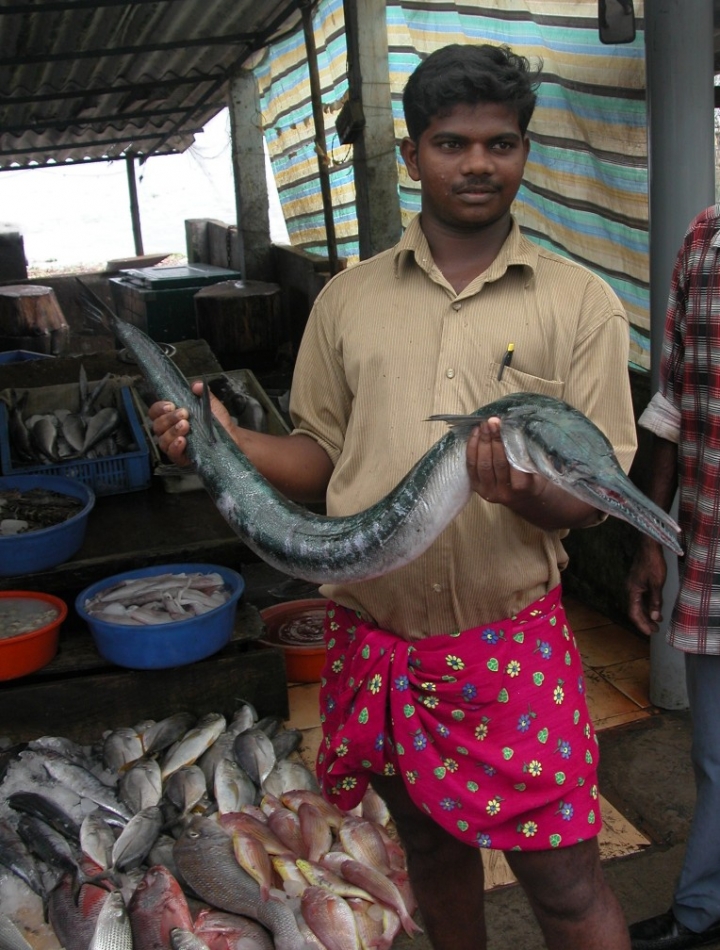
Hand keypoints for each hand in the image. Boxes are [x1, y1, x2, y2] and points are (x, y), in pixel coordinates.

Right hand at [148, 382, 232, 466]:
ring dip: (172, 431)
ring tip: (186, 426)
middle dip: (169, 418)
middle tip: (184, 414)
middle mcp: (170, 431)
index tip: (170, 405)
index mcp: (173, 417)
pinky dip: (175, 447)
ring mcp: (174, 446)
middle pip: (157, 425)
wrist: (231, 439)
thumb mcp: (213, 406)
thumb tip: (197, 385)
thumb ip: (204, 394)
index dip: (159, 408)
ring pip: (162, 440)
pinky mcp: (181, 458)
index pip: (156, 412)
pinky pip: (172, 454)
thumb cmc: (218, 423)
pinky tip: (182, 441)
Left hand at [466, 417, 602, 529]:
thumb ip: (526, 452)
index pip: (513, 462)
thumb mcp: (537, 466)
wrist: (524, 499)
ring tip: (483, 425)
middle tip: (492, 422)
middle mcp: (504, 492)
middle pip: (497, 462)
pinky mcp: (477, 489)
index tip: (505, 426)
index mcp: (523, 487)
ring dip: (481, 442)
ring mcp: (489, 492)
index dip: (508, 443)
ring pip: (482, 464)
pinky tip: (475, 435)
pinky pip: (471, 467)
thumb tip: (514, 426)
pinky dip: (472, 449)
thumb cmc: (534, 478)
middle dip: (493, 439)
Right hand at [627, 542, 667, 635]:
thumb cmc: (653, 563)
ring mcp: (634, 584)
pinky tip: (655, 606)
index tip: (650, 633)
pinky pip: (641, 597)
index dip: (642, 624)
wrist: (649, 546)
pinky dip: (647, 604)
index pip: (634, 613)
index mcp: (632, 591)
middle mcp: (630, 589)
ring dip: (647, 613)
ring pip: (638, 603)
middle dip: (645, 621)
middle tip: (655, 630)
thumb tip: (655, 617)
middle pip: (635, 610)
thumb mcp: (657, 584)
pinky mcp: (638, 580)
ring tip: (657, 621)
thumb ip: (655, 601)